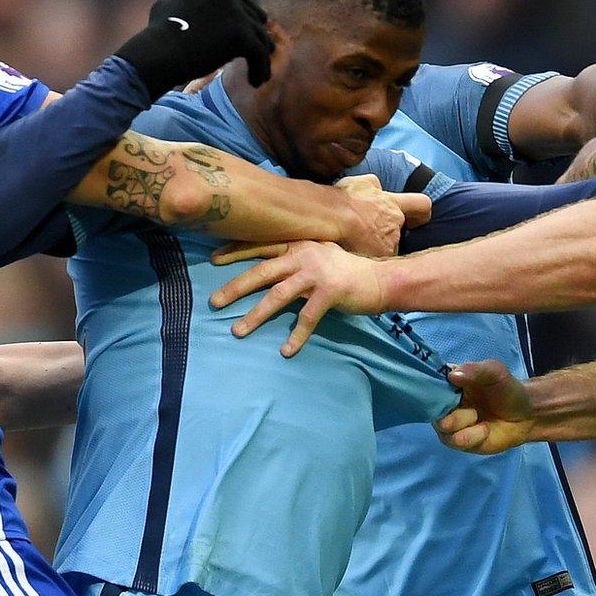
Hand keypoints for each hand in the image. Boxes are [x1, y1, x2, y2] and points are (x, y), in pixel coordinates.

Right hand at [114, 0, 273, 96]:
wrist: (157, 51)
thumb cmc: (157, 35)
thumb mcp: (166, 4)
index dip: (240, 17)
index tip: (241, 32)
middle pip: (251, 15)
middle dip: (255, 33)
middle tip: (259, 50)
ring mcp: (234, 12)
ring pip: (259, 35)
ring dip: (260, 54)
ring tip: (260, 72)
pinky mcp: (241, 34)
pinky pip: (259, 53)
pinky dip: (260, 69)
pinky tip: (256, 82)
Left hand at [207, 240, 386, 355]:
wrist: (381, 280)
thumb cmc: (346, 271)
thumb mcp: (319, 254)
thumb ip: (296, 256)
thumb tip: (269, 267)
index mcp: (299, 244)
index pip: (261, 245)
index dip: (237, 251)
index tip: (214, 259)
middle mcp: (304, 255)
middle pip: (262, 271)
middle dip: (236, 287)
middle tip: (214, 302)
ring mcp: (317, 274)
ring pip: (278, 295)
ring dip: (256, 315)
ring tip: (238, 331)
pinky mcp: (330, 293)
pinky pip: (307, 318)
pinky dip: (296, 336)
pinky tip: (286, 350)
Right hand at [333, 174, 430, 257]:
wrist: (334, 218)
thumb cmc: (344, 198)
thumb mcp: (361, 182)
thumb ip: (374, 185)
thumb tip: (378, 189)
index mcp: (393, 204)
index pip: (421, 205)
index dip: (422, 212)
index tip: (418, 217)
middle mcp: (396, 224)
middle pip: (399, 231)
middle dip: (388, 234)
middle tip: (369, 234)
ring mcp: (390, 243)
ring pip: (388, 247)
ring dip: (377, 246)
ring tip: (356, 244)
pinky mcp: (381, 258)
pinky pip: (379, 260)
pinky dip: (369, 258)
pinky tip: (355, 253)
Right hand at [435, 360, 536, 453]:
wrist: (525, 416)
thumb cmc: (507, 389)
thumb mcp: (495, 372)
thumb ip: (475, 370)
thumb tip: (452, 375)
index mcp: (448, 381)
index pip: (428, 382)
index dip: (431, 386)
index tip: (445, 389)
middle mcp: (444, 402)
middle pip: (431, 407)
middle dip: (450, 408)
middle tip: (470, 406)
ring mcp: (449, 423)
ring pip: (442, 426)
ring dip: (463, 422)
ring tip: (478, 416)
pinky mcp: (457, 441)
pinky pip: (455, 440)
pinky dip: (473, 435)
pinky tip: (485, 429)